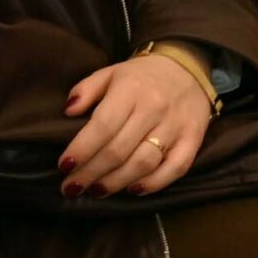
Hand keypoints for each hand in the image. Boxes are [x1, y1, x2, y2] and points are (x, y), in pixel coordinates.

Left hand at [59, 54, 211, 197]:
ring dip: (117, 182)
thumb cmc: (141, 76)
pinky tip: (133, 190)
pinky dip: (154, 184)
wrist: (189, 67)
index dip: (82, 149)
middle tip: (72, 187)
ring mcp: (176, 126)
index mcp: (130, 90)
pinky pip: (175, 168)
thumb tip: (67, 111)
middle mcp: (154, 108)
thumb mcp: (110, 73)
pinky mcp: (193, 140)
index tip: (64, 166)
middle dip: (91, 173)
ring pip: (144, 163)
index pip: (102, 126)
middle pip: (119, 150)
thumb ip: (86, 90)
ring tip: (96, 191)